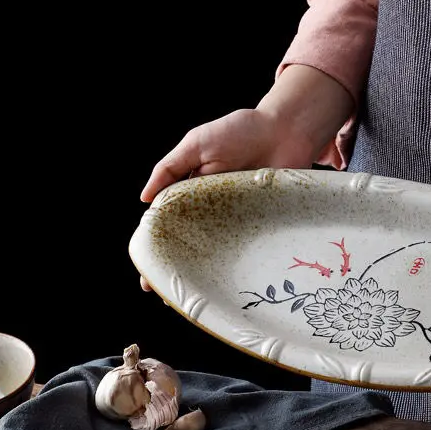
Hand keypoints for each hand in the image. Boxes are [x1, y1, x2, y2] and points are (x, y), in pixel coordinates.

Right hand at [138, 64, 354, 291]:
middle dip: (177, 272)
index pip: (170, 226)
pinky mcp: (262, 225)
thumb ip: (169, 168)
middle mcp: (214, 210)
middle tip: (164, 294)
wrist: (286, 130)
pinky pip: (248, 249)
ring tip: (193, 299)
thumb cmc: (241, 131)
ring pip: (218, 255)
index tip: (147, 275)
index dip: (157, 250)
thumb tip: (144, 199)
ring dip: (206, 278)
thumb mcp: (197, 144)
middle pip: (191, 247)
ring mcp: (239, 220)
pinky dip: (240, 268)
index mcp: (193, 193)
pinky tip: (228, 285)